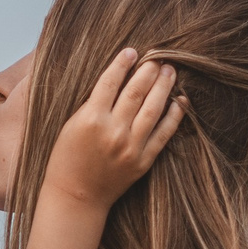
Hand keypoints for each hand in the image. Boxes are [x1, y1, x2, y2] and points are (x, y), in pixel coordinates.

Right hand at [44, 50, 183, 208]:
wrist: (76, 197)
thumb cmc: (67, 159)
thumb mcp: (71, 126)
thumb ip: (92, 104)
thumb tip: (116, 79)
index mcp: (90, 119)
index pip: (109, 82)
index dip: (122, 64)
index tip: (132, 51)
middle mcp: (113, 131)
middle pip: (135, 92)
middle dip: (148, 71)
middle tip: (157, 58)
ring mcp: (131, 146)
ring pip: (153, 108)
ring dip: (163, 86)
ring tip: (170, 71)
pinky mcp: (144, 160)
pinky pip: (164, 133)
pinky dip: (174, 115)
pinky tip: (180, 101)